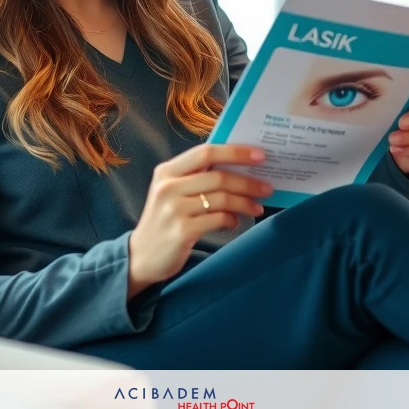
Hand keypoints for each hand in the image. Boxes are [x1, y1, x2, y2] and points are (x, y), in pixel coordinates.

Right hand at [128, 144, 271, 297]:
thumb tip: (239, 169)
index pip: (206, 152)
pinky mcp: (182, 231)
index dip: (235, 152)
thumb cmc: (164, 220)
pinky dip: (232, 220)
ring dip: (245, 202)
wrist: (141, 256)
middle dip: (247, 182)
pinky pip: (218, 219)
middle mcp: (168, 187)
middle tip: (267, 188)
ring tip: (257, 207)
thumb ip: (196, 178)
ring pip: (221, 198)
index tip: (260, 155)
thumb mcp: (172, 192)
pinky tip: (235, 222)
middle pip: (218, 176)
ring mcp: (174, 209)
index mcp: (167, 171)